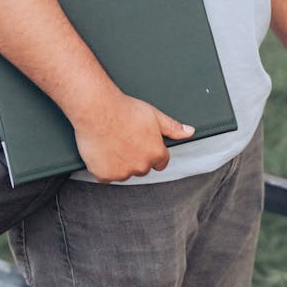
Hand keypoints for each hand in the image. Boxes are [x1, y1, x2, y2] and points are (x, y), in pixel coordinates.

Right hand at [74, 91, 194, 183]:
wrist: (98, 110)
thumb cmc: (124, 110)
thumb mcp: (154, 115)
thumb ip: (173, 127)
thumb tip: (188, 131)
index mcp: (155, 153)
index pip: (160, 161)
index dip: (151, 150)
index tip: (142, 142)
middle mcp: (141, 166)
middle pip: (142, 167)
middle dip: (135, 156)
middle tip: (125, 138)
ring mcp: (122, 173)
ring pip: (124, 171)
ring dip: (120, 162)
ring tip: (112, 141)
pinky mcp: (104, 175)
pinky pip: (105, 175)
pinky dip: (103, 166)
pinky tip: (102, 149)